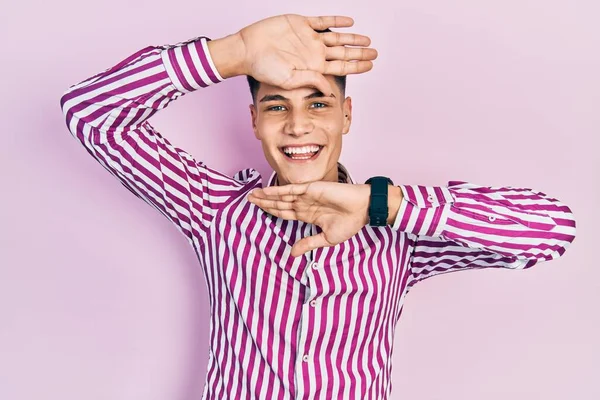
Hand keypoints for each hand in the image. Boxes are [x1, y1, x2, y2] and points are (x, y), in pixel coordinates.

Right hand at [236, 14, 377, 94]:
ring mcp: (308, 37)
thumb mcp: (290, 80)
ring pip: (336, 37)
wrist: (248, 50)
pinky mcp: (301, 23)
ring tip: (367, 40)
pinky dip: (336, 21)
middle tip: (375, 53)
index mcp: (313, 67)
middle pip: (342, 52)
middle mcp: (313, 52)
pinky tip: (350, 23)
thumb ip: (312, 81)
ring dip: (352, 38)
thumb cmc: (264, 69)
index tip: (371, 65)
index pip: (340, 66)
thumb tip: (331, 89)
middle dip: (359, 53)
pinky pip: (322, 21)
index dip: (357, 65)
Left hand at [247, 182, 370, 256]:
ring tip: (252, 195)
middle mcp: (305, 204)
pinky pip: (290, 190)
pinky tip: (265, 192)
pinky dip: (277, 190)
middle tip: (248, 200)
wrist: (362, 210)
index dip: (271, 212)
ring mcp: (307, 196)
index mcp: (308, 215)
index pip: (285, 213)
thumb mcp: (326, 239)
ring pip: (281, 196)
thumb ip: (308, 244)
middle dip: (264, 203)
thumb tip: (292, 254)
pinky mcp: (311, 189)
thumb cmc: (350, 223)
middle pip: (279, 204)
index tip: (259, 210)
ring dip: (266, 196)